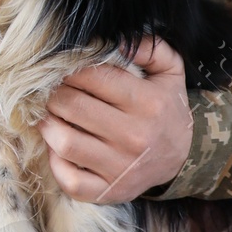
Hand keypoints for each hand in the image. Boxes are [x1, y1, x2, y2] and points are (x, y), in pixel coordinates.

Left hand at [41, 35, 192, 202]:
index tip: (62, 67)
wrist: (184, 158)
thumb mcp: (170, 72)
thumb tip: (115, 40)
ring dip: (48, 124)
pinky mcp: (109, 191)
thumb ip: (149, 48)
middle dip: (54, 93)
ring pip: (64, 142)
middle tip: (51, 89)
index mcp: (148, 103)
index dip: (70, 68)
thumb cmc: (167, 109)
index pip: (93, 77)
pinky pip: (69, 179)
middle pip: (72, 106)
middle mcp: (134, 137)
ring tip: (49, 113)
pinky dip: (54, 162)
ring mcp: (120, 168)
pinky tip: (57, 146)